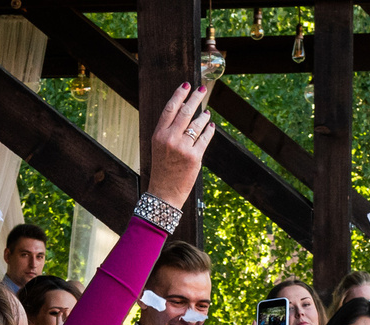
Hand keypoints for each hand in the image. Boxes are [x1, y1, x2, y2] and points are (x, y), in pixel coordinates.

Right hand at [145, 82, 211, 206]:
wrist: (164, 193)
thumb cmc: (162, 169)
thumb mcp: (159, 147)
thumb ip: (169, 129)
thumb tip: (185, 108)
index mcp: (158, 135)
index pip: (170, 108)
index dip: (179, 95)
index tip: (186, 85)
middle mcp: (170, 139)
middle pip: (185, 112)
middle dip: (195, 98)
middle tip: (201, 90)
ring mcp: (183, 148)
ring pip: (197, 124)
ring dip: (203, 115)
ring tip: (206, 112)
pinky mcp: (194, 157)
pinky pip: (205, 138)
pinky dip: (209, 130)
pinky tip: (210, 126)